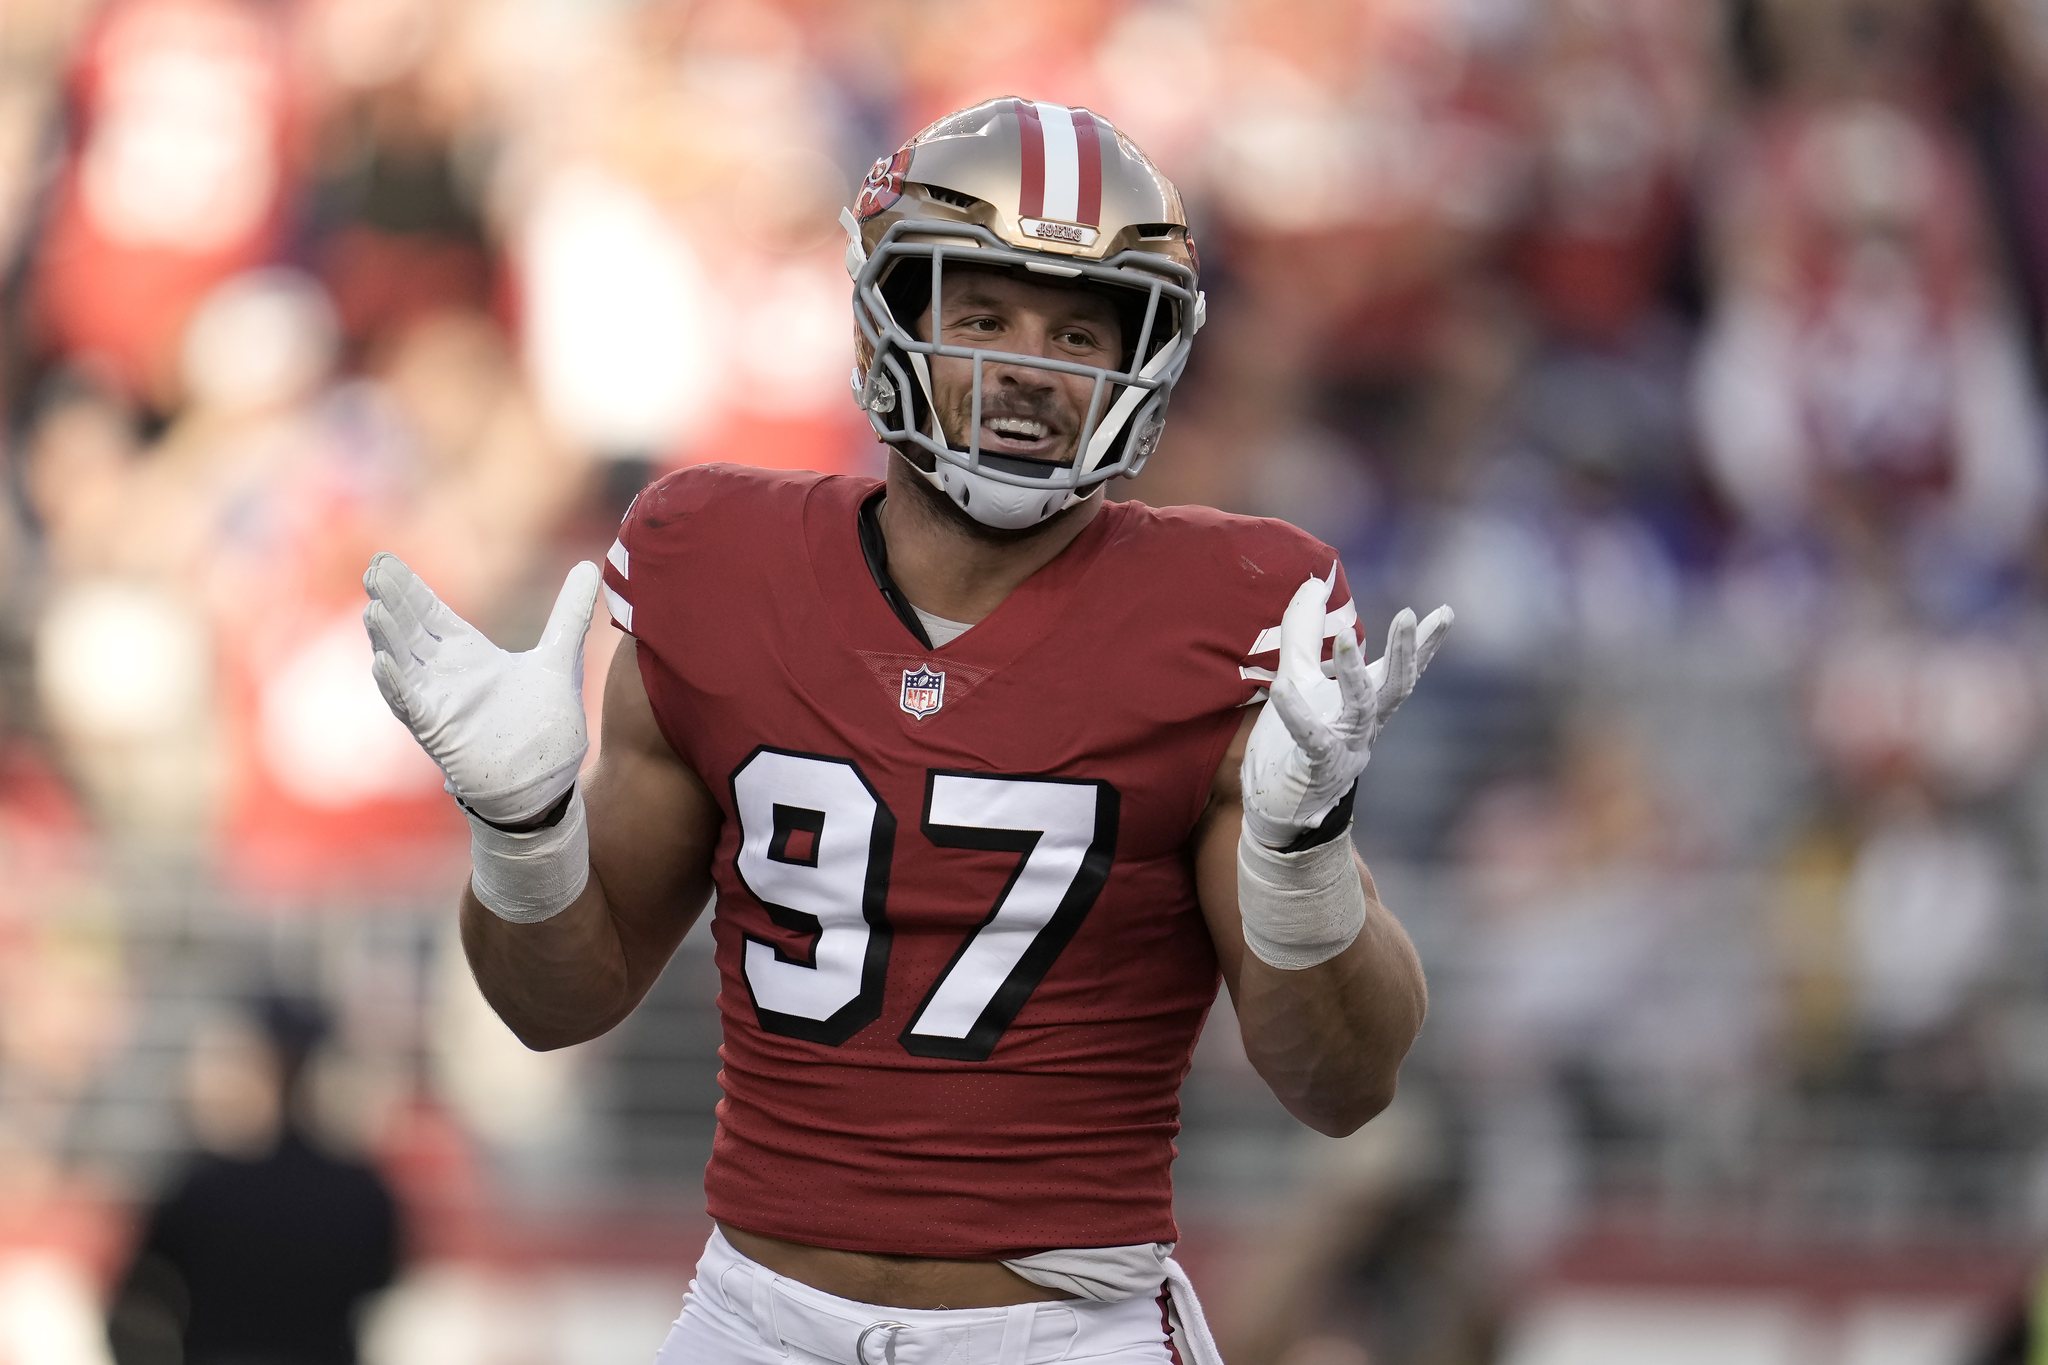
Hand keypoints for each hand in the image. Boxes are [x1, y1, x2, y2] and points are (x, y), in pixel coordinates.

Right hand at [363, 553, 599, 825]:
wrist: (546, 783)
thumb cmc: (544, 726)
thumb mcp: (561, 657)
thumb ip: (571, 612)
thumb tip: (591, 565)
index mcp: (469, 654)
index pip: (431, 613)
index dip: (410, 587)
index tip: (386, 559)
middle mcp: (446, 675)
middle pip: (410, 630)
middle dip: (392, 602)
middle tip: (374, 570)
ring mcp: (438, 702)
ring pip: (403, 664)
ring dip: (387, 638)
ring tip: (374, 609)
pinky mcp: (439, 731)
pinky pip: (410, 706)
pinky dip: (396, 684)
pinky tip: (382, 662)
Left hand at [1240, 569, 1451, 848]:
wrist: (1276, 809)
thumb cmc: (1292, 743)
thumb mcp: (1299, 677)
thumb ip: (1305, 632)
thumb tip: (1315, 582)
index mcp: (1366, 709)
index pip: (1400, 672)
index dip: (1424, 645)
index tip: (1446, 613)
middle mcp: (1364, 729)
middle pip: (1395, 688)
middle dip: (1405, 653)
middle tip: (1411, 615)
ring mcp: (1345, 750)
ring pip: (1361, 710)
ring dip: (1357, 674)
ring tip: (1350, 638)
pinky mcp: (1315, 768)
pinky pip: (1310, 738)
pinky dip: (1297, 714)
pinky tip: (1283, 690)